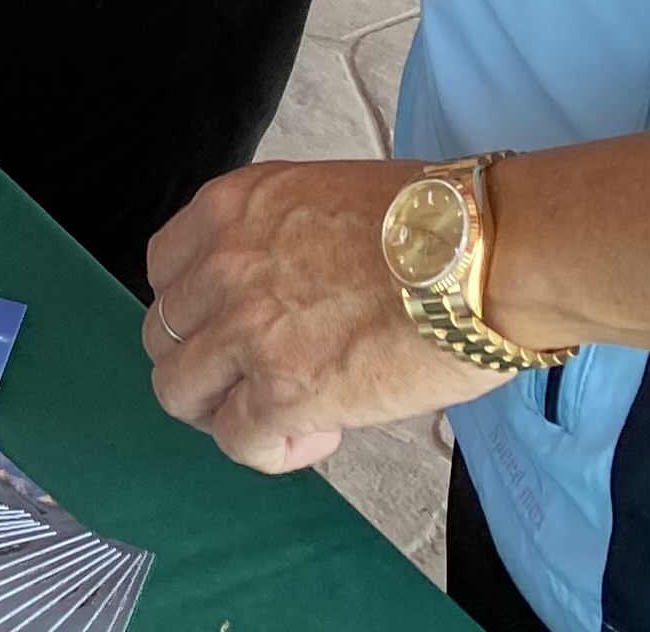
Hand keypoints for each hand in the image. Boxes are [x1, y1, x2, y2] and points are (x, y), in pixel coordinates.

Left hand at [144, 160, 512, 470]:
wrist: (486, 253)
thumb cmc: (434, 226)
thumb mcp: (322, 199)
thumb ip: (276, 240)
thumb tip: (280, 294)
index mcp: (230, 207)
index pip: (165, 270)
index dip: (199, 310)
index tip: (240, 327)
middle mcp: (223, 262)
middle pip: (163, 335)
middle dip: (210, 365)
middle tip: (265, 378)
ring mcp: (246, 328)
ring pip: (179, 392)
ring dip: (227, 410)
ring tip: (289, 411)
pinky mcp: (284, 390)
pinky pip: (237, 441)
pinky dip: (271, 449)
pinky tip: (322, 432)